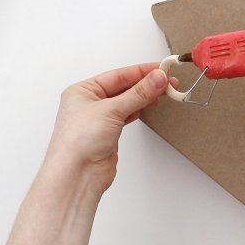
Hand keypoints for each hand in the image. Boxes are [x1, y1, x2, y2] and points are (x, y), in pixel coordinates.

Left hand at [45, 63, 170, 197]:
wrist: (76, 175)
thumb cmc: (78, 142)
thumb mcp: (111, 110)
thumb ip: (138, 94)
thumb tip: (156, 79)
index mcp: (83, 91)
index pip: (118, 75)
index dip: (141, 71)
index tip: (161, 69)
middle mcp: (89, 103)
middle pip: (123, 87)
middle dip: (146, 84)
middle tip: (168, 81)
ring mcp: (99, 119)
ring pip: (127, 101)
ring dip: (145, 96)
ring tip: (163, 92)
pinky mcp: (108, 134)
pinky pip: (127, 115)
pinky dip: (139, 110)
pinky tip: (148, 105)